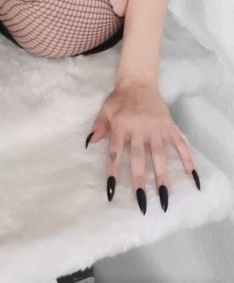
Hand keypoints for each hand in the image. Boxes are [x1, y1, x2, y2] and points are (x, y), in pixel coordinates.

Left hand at [86, 79, 200, 213]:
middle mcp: (139, 129)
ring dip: (162, 176)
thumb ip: (99, 126)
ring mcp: (156, 128)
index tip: (112, 190)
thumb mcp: (106, 109)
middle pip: (138, 158)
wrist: (139, 81)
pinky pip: (180, 144)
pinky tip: (192, 176)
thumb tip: (89, 142)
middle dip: (139, 180)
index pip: (115, 151)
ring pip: (159, 155)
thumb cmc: (120, 98)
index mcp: (121, 126)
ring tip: (164, 196)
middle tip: (142, 201)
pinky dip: (188, 159)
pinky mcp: (169, 126)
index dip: (113, 170)